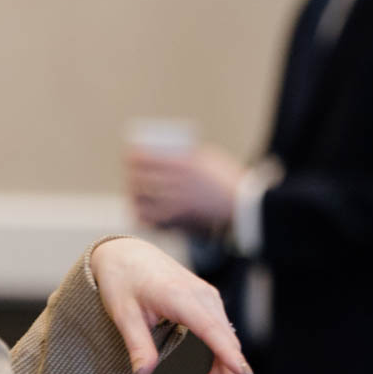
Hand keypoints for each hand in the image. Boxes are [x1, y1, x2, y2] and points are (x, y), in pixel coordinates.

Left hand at [89, 237, 253, 373]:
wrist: (127, 255)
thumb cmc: (123, 280)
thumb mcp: (122, 313)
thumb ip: (136, 343)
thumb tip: (143, 373)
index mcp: (181, 297)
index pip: (211, 329)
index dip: (228, 353)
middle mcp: (203, 297)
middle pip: (227, 343)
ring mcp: (209, 301)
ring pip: (227, 344)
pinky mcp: (208, 306)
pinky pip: (221, 338)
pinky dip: (219, 362)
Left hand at [125, 143, 244, 229]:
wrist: (243, 204)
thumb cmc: (228, 178)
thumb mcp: (208, 158)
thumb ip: (188, 156)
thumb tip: (168, 156)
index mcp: (182, 163)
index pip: (145, 158)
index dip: (132, 156)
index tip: (130, 155)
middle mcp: (175, 182)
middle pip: (140, 178)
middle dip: (131, 175)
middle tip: (130, 173)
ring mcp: (176, 201)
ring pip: (142, 198)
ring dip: (134, 195)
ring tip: (134, 193)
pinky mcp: (179, 217)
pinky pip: (152, 218)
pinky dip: (143, 215)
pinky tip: (141, 213)